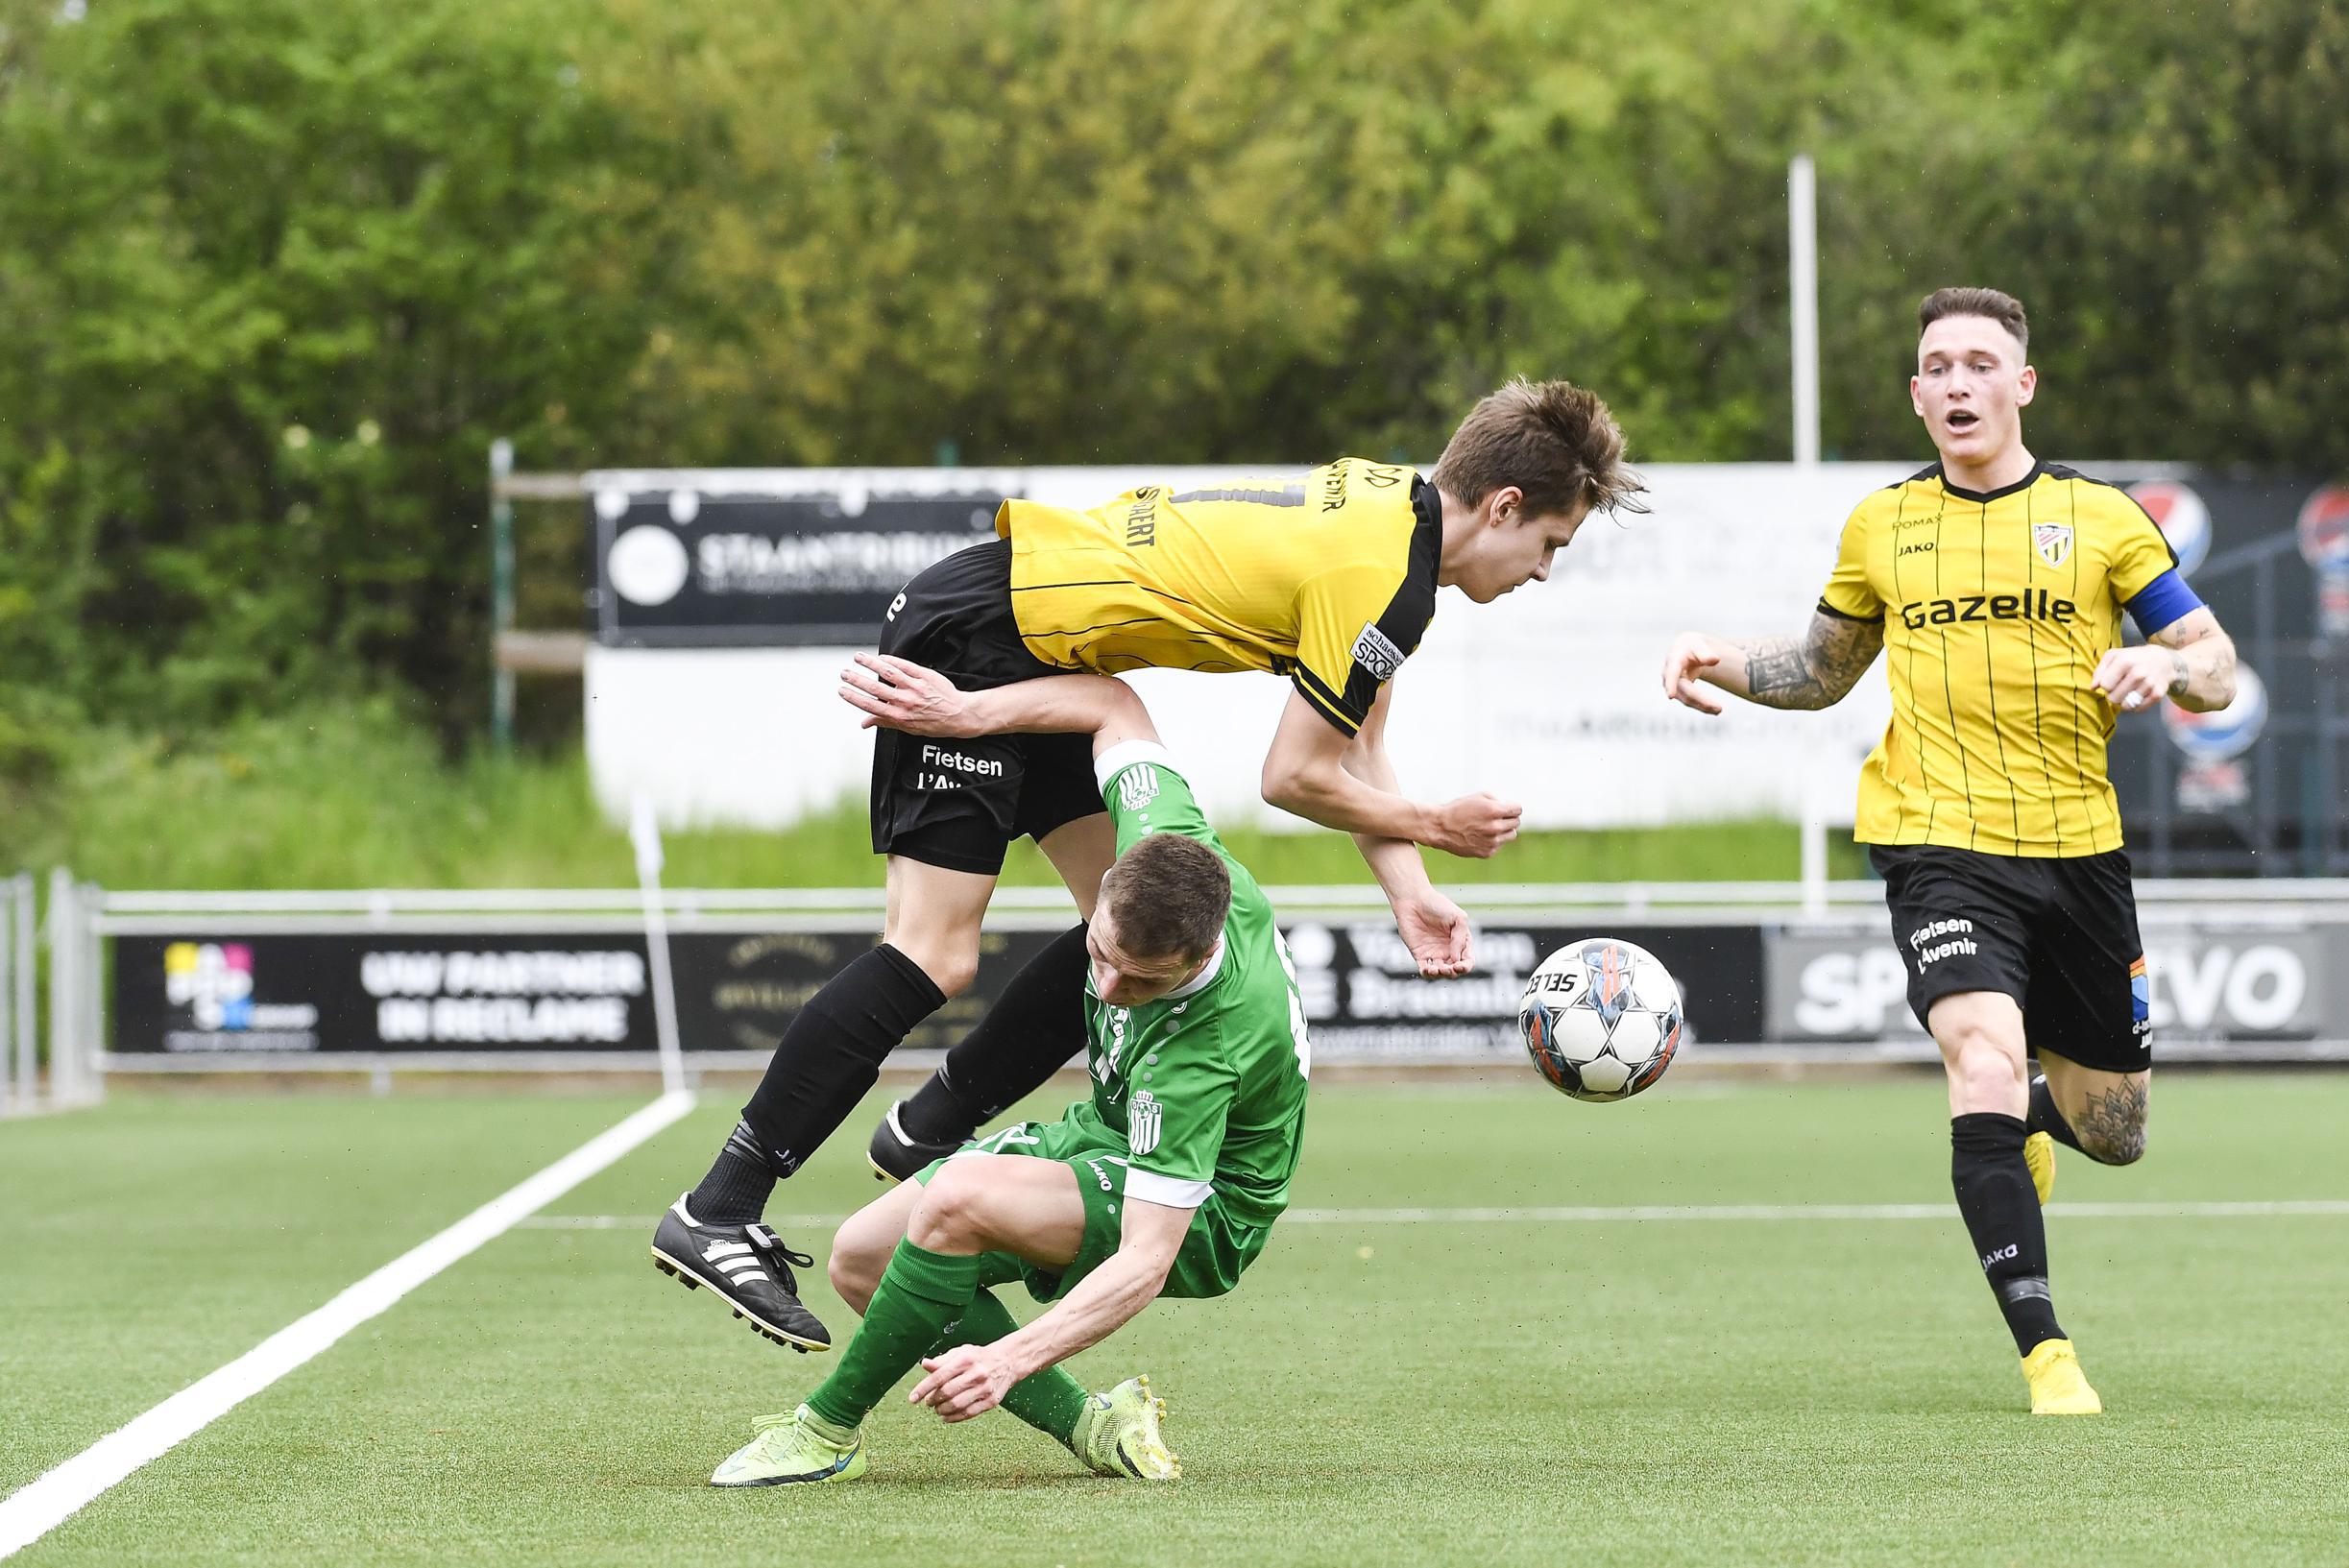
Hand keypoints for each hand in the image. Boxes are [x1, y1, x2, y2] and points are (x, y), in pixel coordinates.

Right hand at [838, 652, 985, 735]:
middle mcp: (905, 702)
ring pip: (888, 673)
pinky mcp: (925, 676)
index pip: (871, 706)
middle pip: (875, 688)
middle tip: (844, 673)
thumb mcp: (909, 729)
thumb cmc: (935, 724)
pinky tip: (881, 657)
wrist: (959, 715)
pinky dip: (891, 660)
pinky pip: (905, 666)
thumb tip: (864, 723)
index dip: (854, 698)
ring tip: (858, 657)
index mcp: (899, 716)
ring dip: (871, 664)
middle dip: (857, 680)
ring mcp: (915, 687)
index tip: (842, 690)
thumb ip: (885, 723)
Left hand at [909, 1342, 1020, 1422]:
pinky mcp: (991, 1401)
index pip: (939, 1376)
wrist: (1007, 1361)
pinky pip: (968, 1414)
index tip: (913, 1398)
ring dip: (942, 1410)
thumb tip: (924, 1365)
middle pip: (947, 1392)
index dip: (923, 1388)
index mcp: (965, 1359)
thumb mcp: (960, 1353)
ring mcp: (985, 1389)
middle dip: (932, 1400)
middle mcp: (976, 1373)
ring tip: (937, 1409)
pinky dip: (953, 1418)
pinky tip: (946, 1416)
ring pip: (956, 1405)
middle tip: (928, 1402)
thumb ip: (941, 1361)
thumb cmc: (978, 1357)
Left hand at [1393, 888, 1473, 977]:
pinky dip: (1427, 974)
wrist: (1414, 900)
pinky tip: (1428, 969)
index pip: (1468, 960)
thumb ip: (1460, 939)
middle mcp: (1449, 950)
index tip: (1459, 965)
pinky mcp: (1420, 954)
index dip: (1466, 967)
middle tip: (1449, 968)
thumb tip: (1455, 959)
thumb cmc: (1438, 905)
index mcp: (1461, 942)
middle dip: (1454, 973)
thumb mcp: (1458, 918)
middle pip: (1455, 970)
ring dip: (1441, 975)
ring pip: (1441, 973)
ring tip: (1437, 969)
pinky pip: (1425, 970)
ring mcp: (1434, 953)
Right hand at [1425, 792, 1521, 858]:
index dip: (1512, 807)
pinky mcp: (1487, 853)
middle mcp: (1495, 827)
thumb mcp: (1478, 797)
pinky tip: (1480, 836)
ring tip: (1490, 826)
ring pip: (1511, 835)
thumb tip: (1508, 807)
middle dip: (1509, 818)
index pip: (1518, 809)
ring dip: (1504, 830)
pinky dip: (1493, 840)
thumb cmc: (1458, 809)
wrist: (1440, 828)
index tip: (1507, 808)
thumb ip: (1497, 800)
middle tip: (1497, 816)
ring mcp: (1492, 842)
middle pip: (1516, 823)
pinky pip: (1499, 845)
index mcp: (1494, 811)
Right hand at [1662, 633, 1726, 713]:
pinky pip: (1691, 701)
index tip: (1670, 695)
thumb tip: (1715, 660)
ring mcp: (1673, 686)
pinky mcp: (1680, 693)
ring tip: (1719, 709)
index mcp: (1673, 661)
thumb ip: (1705, 652)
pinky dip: (1702, 706)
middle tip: (1719, 708)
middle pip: (1685, 691)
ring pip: (1687, 700)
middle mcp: (1669, 676)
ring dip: (1703, 706)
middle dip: (1701, 700)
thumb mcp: (1699, 645)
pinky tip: (1715, 710)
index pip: (1671, 674)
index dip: (1671, 684)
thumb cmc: (1693, 647)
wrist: (1686, 651)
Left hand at [2090, 646, 2183, 712]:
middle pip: (2114, 698)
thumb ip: (2100, 671)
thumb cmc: (2133, 657)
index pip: (2105, 685)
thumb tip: (2093, 687)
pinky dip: (2135, 705)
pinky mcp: (2158, 693)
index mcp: (2125, 661)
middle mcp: (2138, 672)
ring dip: (2124, 701)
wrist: (2163, 659)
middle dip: (2113, 695)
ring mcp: (2149, 683)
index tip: (2112, 680)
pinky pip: (2139, 708)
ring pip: (2125, 705)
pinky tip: (2137, 696)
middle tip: (2119, 688)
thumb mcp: (2113, 656)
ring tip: (2128, 691)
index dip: (2106, 685)